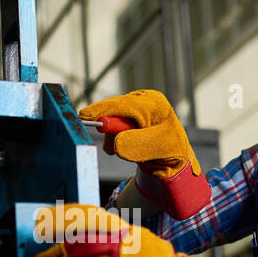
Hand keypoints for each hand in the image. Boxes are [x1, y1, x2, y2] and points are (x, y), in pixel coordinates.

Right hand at [78, 90, 210, 219]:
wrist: (172, 156)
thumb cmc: (170, 150)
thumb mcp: (159, 148)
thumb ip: (138, 145)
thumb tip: (116, 144)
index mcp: (155, 104)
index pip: (125, 105)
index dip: (104, 111)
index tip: (85, 116)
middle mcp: (144, 99)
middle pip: (115, 109)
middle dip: (111, 128)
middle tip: (112, 149)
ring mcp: (135, 105)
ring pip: (112, 119)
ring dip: (115, 136)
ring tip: (131, 150)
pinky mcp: (128, 113)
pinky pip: (113, 123)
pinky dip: (115, 137)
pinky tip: (127, 144)